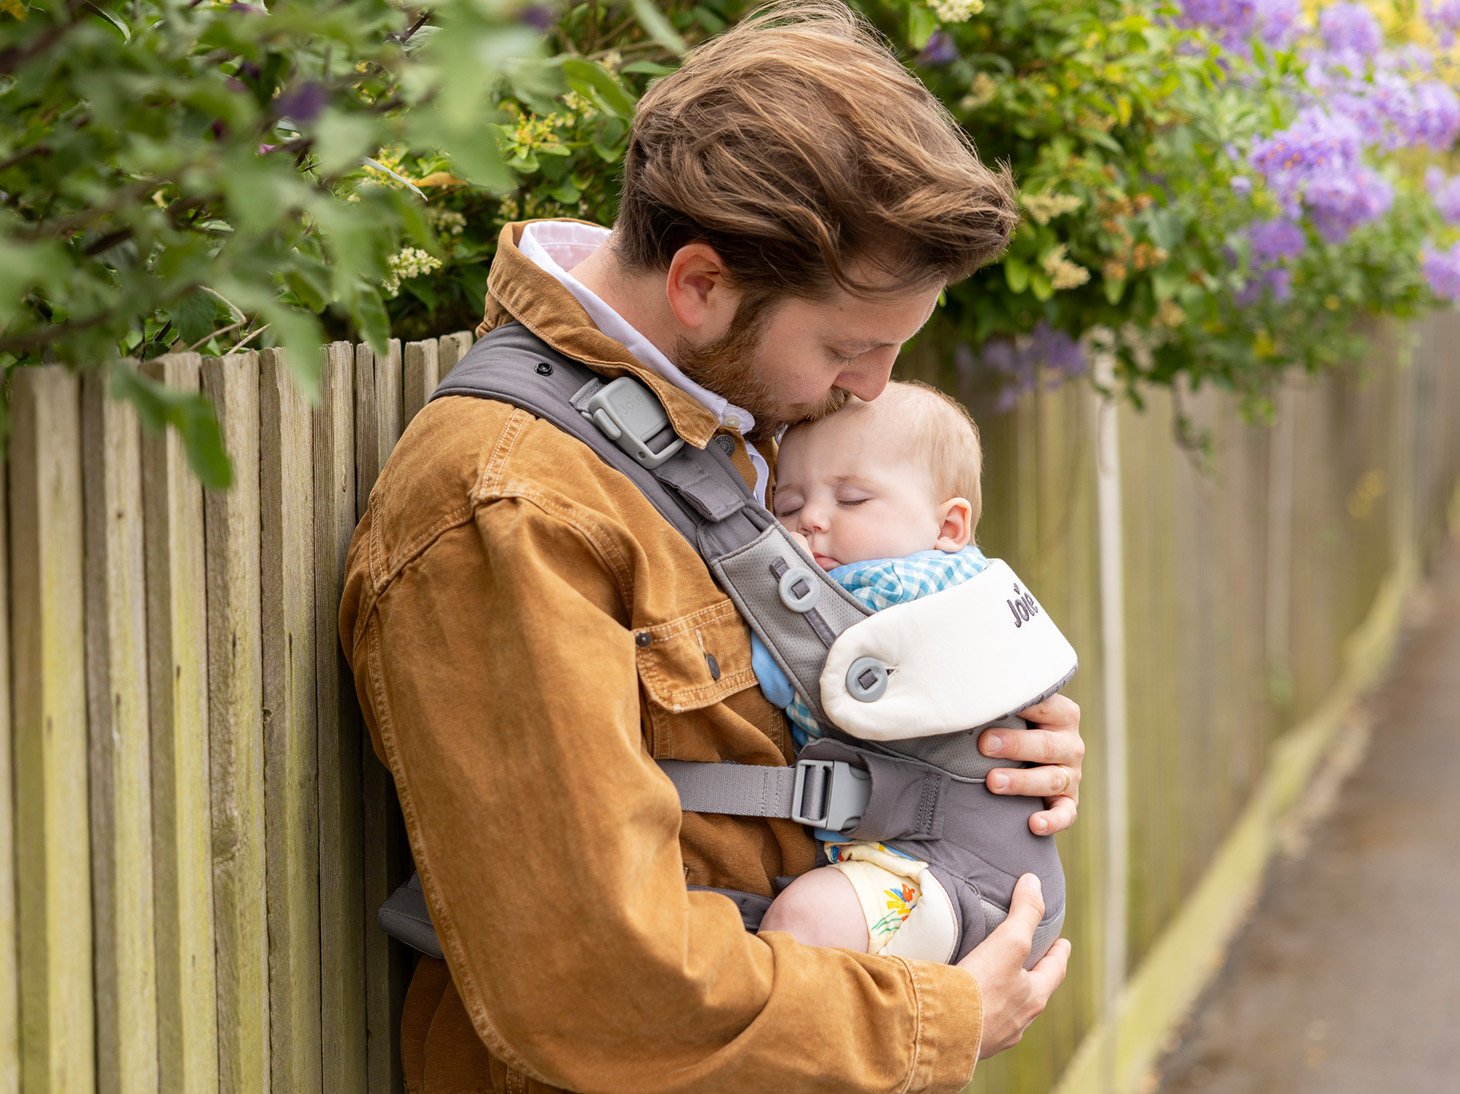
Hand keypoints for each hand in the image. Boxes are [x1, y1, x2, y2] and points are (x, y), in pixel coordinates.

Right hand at [955, 874, 1069, 1057]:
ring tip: (995, 983)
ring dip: (1006, 997)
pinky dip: (979, 1011)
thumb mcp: (1009, 942)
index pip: (1054, 971)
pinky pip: (980, 1024)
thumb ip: (1024, 912)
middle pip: (1033, 993)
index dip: (1059, 955)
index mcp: (1034, 997)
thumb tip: (1034, 882)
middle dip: (1033, 977)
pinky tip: (966, 1006)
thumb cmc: (981, 986)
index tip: (1063, 944)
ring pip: (1008, 1012)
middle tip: (1030, 962)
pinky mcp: (971, 1043)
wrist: (942, 1029)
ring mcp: (996, 1035)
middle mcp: (1020, 1020)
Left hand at [978, 693, 1082, 834]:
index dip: (1017, 709)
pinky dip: (1053, 820)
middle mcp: (1070, 743)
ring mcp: (1071, 774)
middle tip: (984, 745)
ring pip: (1052, 779)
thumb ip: (1001, 703)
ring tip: (993, 782)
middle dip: (1015, 745)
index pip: (1043, 707)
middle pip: (1046, 745)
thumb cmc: (1012, 727)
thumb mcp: (1013, 712)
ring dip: (1022, 781)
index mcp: (1061, 714)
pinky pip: (1066, 813)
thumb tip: (964, 695)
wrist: (1028, 755)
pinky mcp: (1069, 801)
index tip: (988, 710)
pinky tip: (1034, 824)